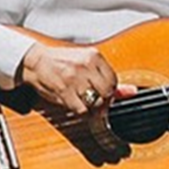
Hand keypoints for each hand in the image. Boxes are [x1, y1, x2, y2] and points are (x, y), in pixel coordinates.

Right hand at [17, 42, 134, 113]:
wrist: (35, 61)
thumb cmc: (62, 62)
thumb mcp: (87, 64)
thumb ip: (109, 78)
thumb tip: (132, 91)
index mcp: (94, 56)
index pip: (114, 80)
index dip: (111, 90)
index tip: (104, 92)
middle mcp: (85, 66)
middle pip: (107, 92)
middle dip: (104, 100)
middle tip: (96, 100)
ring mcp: (74, 79)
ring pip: (95, 102)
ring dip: (93, 107)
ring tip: (85, 101)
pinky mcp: (63, 91)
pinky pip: (81, 109)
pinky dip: (82, 112)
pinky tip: (77, 105)